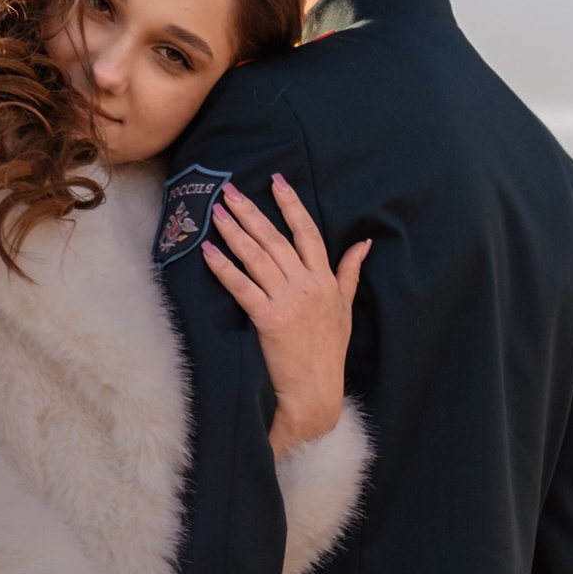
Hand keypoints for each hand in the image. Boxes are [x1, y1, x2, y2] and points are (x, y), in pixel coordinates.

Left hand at [201, 172, 368, 454]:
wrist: (317, 392)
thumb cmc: (329, 353)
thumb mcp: (345, 308)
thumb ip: (350, 273)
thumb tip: (363, 244)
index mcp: (325, 280)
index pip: (308, 233)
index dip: (291, 205)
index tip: (276, 181)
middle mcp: (308, 285)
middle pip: (275, 239)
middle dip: (251, 212)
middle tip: (229, 191)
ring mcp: (289, 302)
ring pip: (257, 258)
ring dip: (234, 232)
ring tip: (215, 212)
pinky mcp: (269, 321)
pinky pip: (242, 288)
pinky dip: (224, 268)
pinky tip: (208, 251)